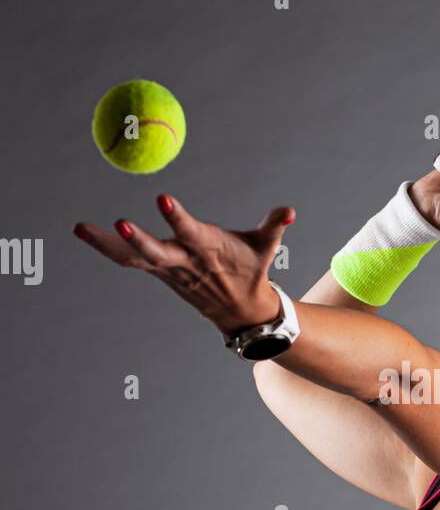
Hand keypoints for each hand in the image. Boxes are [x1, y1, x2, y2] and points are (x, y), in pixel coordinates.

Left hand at [72, 194, 295, 337]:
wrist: (241, 310)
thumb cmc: (252, 269)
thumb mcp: (266, 247)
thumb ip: (274, 226)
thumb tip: (289, 211)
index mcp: (208, 250)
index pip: (189, 231)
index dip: (176, 217)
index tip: (162, 199)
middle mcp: (184, 262)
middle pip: (156, 252)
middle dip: (138, 240)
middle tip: (120, 222)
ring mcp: (167, 269)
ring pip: (133, 257)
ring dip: (106, 244)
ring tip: (80, 228)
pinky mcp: (158, 271)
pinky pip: (128, 260)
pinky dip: (107, 247)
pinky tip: (85, 233)